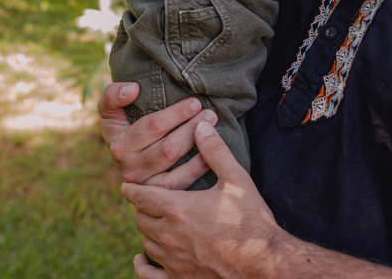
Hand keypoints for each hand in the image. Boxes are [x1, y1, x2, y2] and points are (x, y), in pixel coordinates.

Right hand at [98, 82, 216, 187]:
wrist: (128, 152)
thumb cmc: (123, 123)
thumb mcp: (111, 108)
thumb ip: (113, 95)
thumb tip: (132, 89)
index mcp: (119, 145)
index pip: (152, 128)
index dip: (175, 114)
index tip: (195, 102)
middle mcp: (129, 168)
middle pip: (167, 149)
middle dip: (191, 130)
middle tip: (210, 115)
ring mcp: (144, 185)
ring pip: (175, 167)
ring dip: (198, 149)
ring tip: (213, 130)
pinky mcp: (158, 196)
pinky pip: (180, 185)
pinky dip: (197, 170)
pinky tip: (212, 157)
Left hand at [123, 120, 284, 278]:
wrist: (264, 263)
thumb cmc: (252, 220)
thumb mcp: (236, 180)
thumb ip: (215, 152)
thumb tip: (201, 126)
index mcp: (178, 208)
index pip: (141, 195)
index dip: (131, 190)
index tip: (127, 186)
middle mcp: (169, 235)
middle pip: (140, 217)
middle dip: (141, 208)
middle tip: (146, 201)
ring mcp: (172, 260)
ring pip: (145, 242)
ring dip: (146, 231)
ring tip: (153, 222)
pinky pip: (148, 274)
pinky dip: (143, 265)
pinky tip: (143, 259)